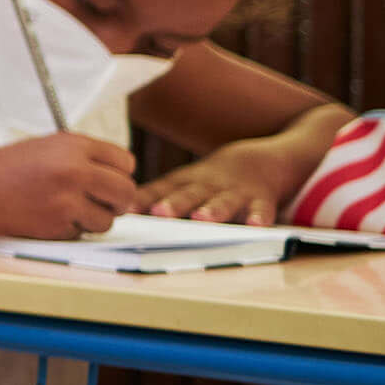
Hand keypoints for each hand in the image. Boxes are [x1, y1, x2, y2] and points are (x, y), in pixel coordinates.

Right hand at [0, 132, 138, 238]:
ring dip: (93, 219)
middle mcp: (74, 169)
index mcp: (73, 144)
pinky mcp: (58, 222)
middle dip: (118, 201)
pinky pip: (83, 232)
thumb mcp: (48, 148)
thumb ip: (85, 159)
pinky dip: (70, 229)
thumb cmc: (8, 168)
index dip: (120, 173)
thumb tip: (120, 180)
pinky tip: (48, 216)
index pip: (125, 161)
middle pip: (125, 191)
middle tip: (105, 203)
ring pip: (108, 219)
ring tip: (68, 209)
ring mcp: (67, 198)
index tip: (110, 180)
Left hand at [142, 138, 312, 226]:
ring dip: (212, 210)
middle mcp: (209, 186)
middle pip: (190, 194)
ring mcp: (236, 192)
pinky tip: (256, 226)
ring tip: (201, 218)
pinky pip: (262, 209)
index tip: (125, 208)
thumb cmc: (216, 179)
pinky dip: (260, 217)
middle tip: (158, 212)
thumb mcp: (187, 182)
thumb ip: (158, 195)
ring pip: (223, 201)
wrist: (265, 159)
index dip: (144, 199)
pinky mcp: (263, 198)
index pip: (161, 189)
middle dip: (173, 204)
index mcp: (187, 183)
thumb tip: (119, 211)